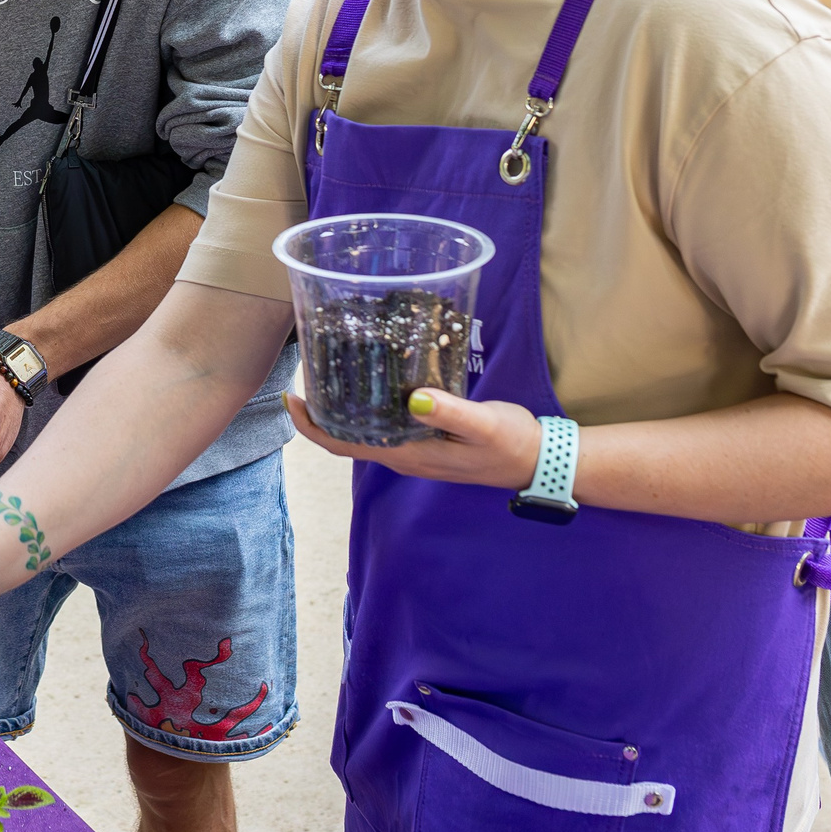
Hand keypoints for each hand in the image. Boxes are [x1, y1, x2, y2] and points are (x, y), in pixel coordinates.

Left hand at [286, 386, 541, 489]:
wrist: (539, 461)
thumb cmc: (512, 442)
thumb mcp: (484, 424)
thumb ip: (450, 412)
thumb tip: (414, 400)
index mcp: (408, 455)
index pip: (343, 445)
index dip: (311, 425)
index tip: (291, 396)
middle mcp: (403, 457)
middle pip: (345, 438)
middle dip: (319, 412)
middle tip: (306, 371)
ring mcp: (413, 451)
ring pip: (363, 432)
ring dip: (341, 408)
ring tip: (329, 370)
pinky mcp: (425, 441)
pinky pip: (383, 426)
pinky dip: (366, 407)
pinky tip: (369, 380)